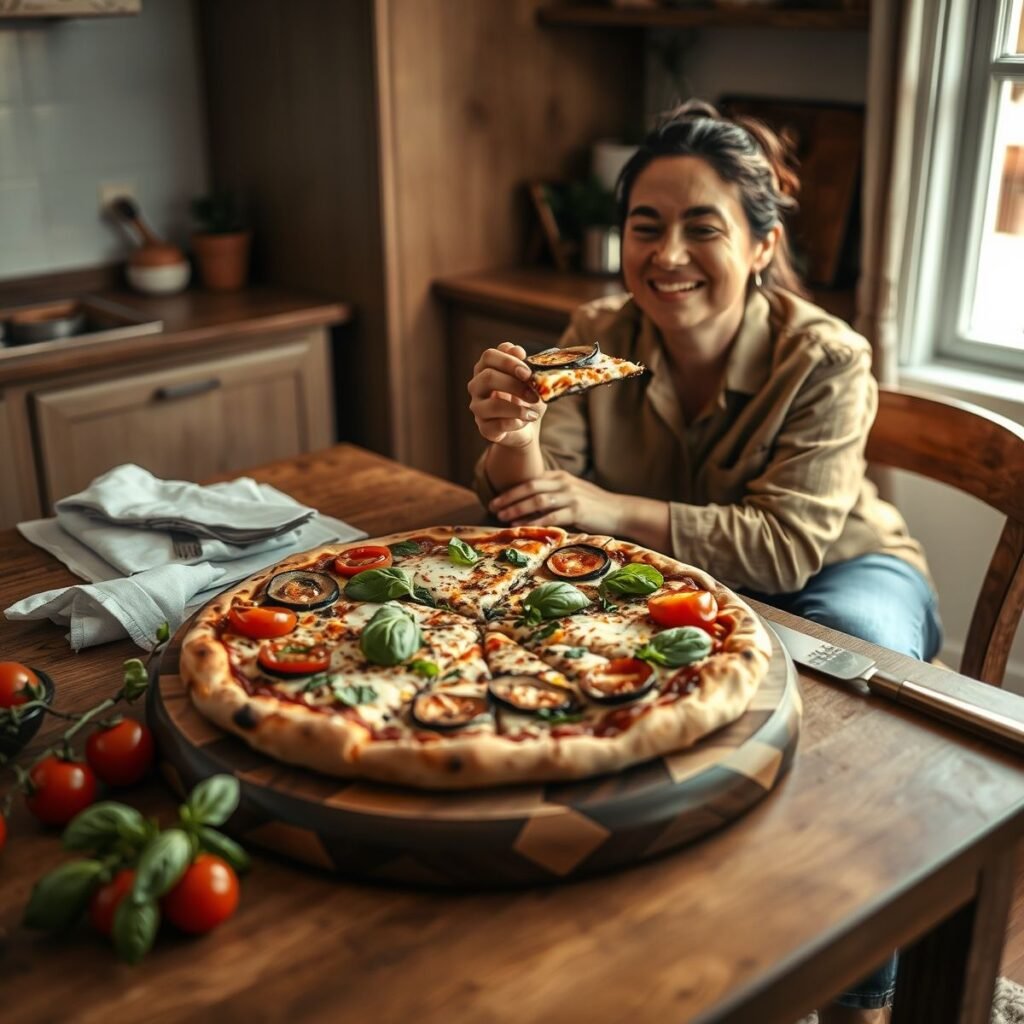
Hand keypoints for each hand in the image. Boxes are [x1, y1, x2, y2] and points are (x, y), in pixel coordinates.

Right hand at [467, 342, 544, 448]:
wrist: (527, 427)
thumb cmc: (526, 398)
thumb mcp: (530, 379)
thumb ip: (523, 364)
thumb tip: (517, 350)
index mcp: (487, 368)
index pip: (489, 356)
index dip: (509, 361)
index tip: (528, 372)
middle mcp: (477, 386)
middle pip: (488, 377)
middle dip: (515, 385)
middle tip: (535, 394)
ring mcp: (478, 408)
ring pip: (493, 405)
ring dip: (518, 409)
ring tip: (534, 414)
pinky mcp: (484, 428)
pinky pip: (498, 425)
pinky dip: (516, 423)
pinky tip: (525, 422)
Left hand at [489, 469, 623, 533]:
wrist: (620, 511)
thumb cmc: (593, 505)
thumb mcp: (571, 493)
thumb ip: (552, 494)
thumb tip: (527, 504)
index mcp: (560, 477)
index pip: (530, 480)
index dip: (510, 490)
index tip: (495, 500)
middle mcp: (563, 483)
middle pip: (530, 487)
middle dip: (508, 498)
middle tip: (493, 508)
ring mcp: (571, 496)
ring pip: (537, 500)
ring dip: (517, 509)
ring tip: (503, 518)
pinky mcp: (577, 510)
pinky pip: (551, 515)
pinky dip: (534, 521)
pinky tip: (522, 526)